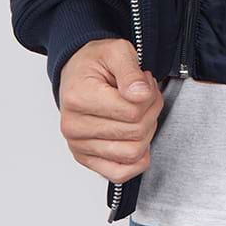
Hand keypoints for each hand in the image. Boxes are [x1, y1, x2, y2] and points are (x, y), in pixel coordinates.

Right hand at [58, 39, 163, 183]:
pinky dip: (136, 161)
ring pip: (132, 153)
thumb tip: (141, 95)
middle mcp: (74, 126)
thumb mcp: (116, 51)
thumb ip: (130, 72)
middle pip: (135, 132)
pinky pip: (119, 174)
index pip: (132, 112)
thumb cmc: (95, 63)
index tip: (145, 82)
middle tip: (145, 94)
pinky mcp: (86, 159)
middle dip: (151, 111)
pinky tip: (138, 138)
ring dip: (147, 131)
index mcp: (78, 98)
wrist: (77, 72)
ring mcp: (79, 145)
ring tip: (139, 111)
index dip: (149, 96)